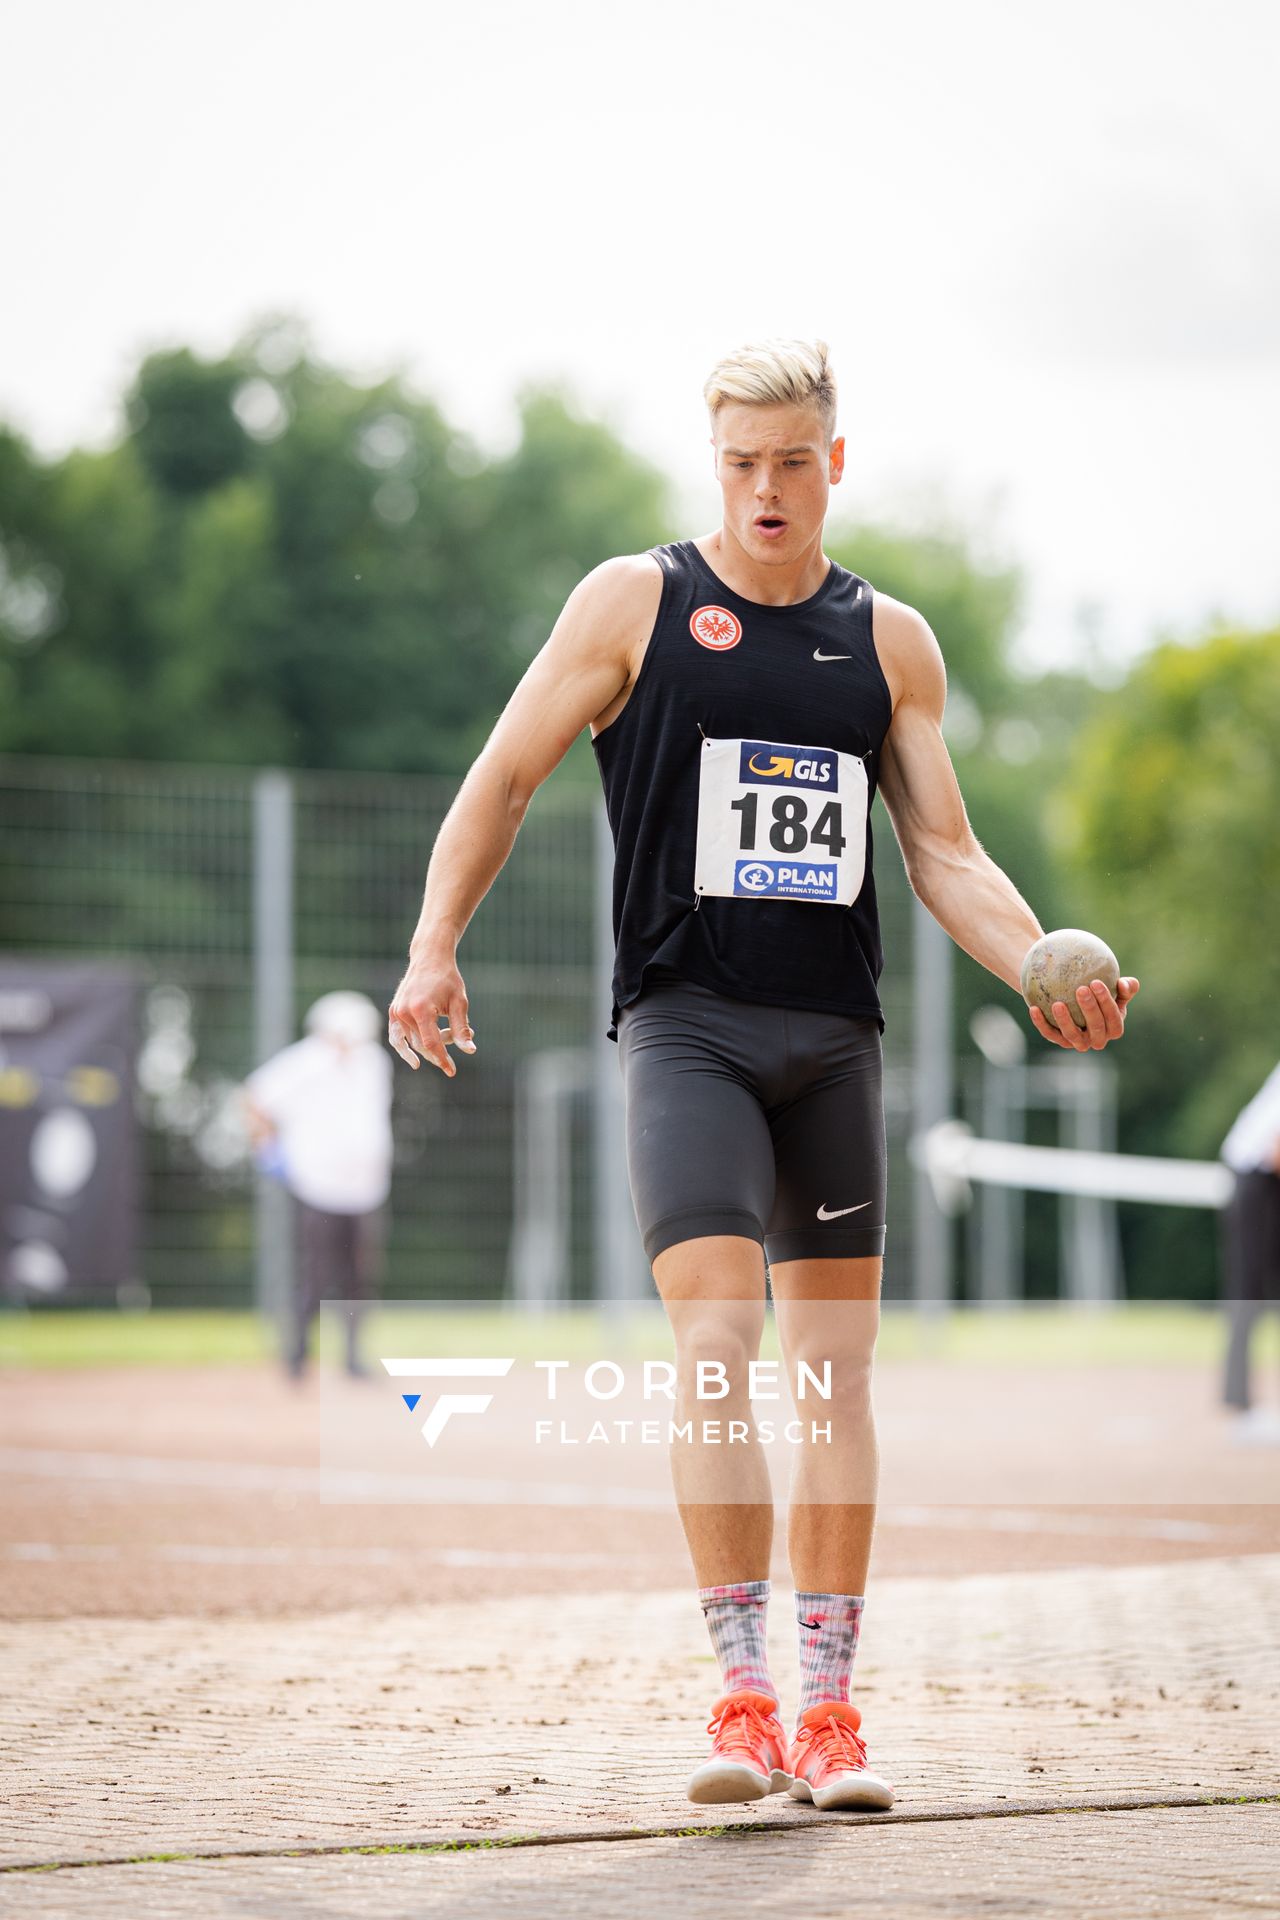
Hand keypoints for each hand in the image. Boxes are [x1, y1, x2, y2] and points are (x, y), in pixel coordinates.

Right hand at [387, 949, 475, 1077]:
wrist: (429, 958)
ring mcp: (396, 1012)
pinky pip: (397, 1037)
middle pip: (422, 1044)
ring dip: (429, 1046)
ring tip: (446, 1039)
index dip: (442, 1059)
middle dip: (441, 1049)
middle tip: (457, 1040)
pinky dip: (405, 1048)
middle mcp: (405, 1012)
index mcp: (421, 1009)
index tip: (452, 1071)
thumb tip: (470, 1051)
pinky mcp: (393, 1011)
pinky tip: (415, 1059)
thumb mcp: (459, 1003)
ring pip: (412, 1042)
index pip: (431, 1043)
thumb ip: (462, 1029)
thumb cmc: (448, 979)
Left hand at [1027, 976, 1139, 1051]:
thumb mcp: (1116, 990)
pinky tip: (1034, 1008)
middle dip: (1089, 1009)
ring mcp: (1078, 1042)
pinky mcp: (1060, 1041)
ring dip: (1064, 1020)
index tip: (1096, 982)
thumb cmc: (1101, 993)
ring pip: (1072, 1035)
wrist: (1078, 1000)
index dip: (1106, 1002)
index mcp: (1114, 1028)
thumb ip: (1126, 987)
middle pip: (1095, 1027)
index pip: (1113, 1019)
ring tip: (1057, 1003)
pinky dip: (1041, 1023)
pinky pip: (1050, 1033)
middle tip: (1081, 989)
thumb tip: (1124, 983)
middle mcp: (1098, 1039)